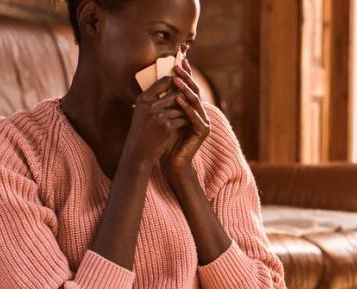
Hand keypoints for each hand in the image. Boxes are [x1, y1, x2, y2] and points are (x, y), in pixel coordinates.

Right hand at [121, 78, 186, 167]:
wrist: (138, 153)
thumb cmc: (141, 132)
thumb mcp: (142, 112)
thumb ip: (153, 99)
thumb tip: (169, 85)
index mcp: (143, 98)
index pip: (165, 81)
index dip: (176, 82)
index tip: (183, 86)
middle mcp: (150, 105)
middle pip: (176, 93)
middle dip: (184, 99)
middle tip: (190, 102)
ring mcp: (158, 116)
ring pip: (181, 107)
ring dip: (186, 112)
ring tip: (186, 115)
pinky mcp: (167, 127)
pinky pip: (183, 119)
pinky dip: (185, 122)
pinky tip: (186, 125)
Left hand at [164, 56, 212, 177]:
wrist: (172, 161)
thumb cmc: (165, 139)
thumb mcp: (163, 116)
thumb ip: (164, 102)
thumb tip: (152, 83)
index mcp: (192, 108)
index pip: (189, 86)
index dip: (184, 73)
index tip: (176, 59)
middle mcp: (200, 112)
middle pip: (194, 90)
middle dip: (185, 77)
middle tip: (176, 65)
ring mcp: (204, 122)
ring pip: (195, 101)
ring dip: (185, 89)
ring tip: (176, 79)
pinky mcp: (203, 131)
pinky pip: (195, 117)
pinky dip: (187, 108)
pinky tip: (178, 100)